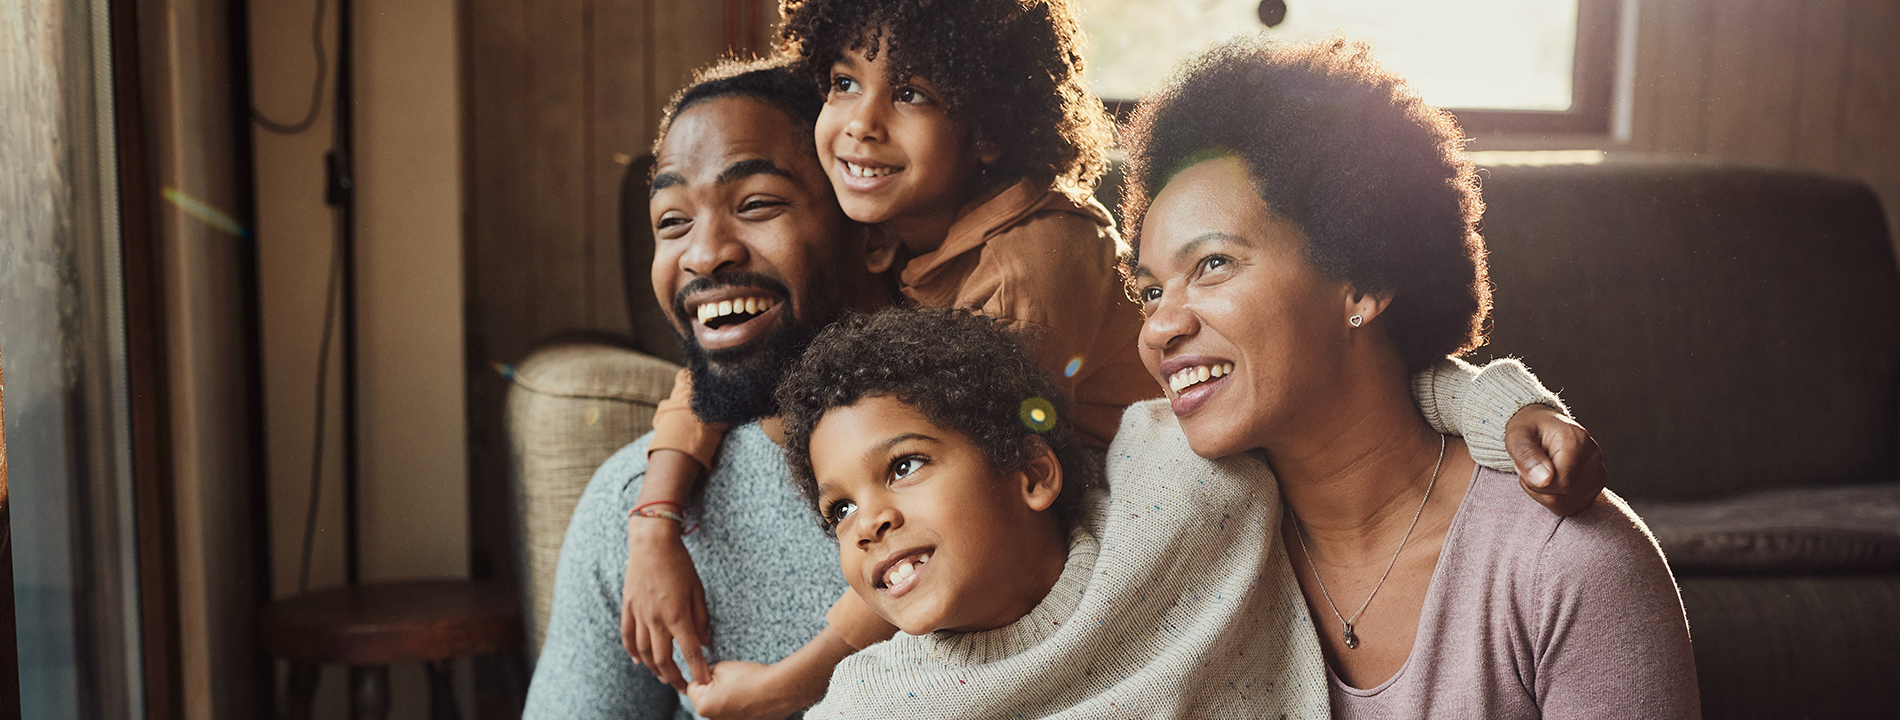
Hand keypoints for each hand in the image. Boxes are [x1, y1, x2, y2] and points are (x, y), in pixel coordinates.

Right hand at [621, 515, 709, 690]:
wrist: (652, 543)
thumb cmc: (680, 564)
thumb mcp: (698, 590)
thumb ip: (700, 619)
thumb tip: (703, 642)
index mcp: (677, 614)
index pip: (689, 651)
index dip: (697, 669)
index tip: (703, 682)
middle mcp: (656, 619)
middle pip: (663, 659)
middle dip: (673, 677)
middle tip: (682, 686)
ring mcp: (639, 614)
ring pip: (644, 651)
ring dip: (653, 668)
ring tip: (662, 676)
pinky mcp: (628, 607)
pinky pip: (627, 635)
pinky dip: (632, 651)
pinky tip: (638, 660)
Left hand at [685, 661, 803, 719]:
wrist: (779, 690)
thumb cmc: (751, 678)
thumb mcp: (722, 667)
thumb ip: (707, 672)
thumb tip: (706, 676)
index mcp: (703, 705)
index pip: (692, 686)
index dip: (704, 675)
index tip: (717, 672)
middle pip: (706, 699)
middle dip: (715, 688)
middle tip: (732, 679)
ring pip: (721, 706)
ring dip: (727, 697)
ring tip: (744, 688)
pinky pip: (735, 712)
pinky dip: (740, 704)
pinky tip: (750, 696)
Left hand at [1505, 405, 1606, 516]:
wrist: (1543, 427)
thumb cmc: (1529, 430)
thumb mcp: (1518, 436)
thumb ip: (1527, 455)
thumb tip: (1544, 480)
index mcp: (1577, 440)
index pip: (1559, 482)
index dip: (1533, 480)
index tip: (1525, 462)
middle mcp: (1594, 457)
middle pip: (1562, 494)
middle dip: (1536, 485)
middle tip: (1531, 465)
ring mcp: (1599, 473)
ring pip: (1564, 503)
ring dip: (1543, 492)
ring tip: (1541, 469)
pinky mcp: (1596, 486)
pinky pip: (1569, 506)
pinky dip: (1553, 497)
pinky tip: (1551, 478)